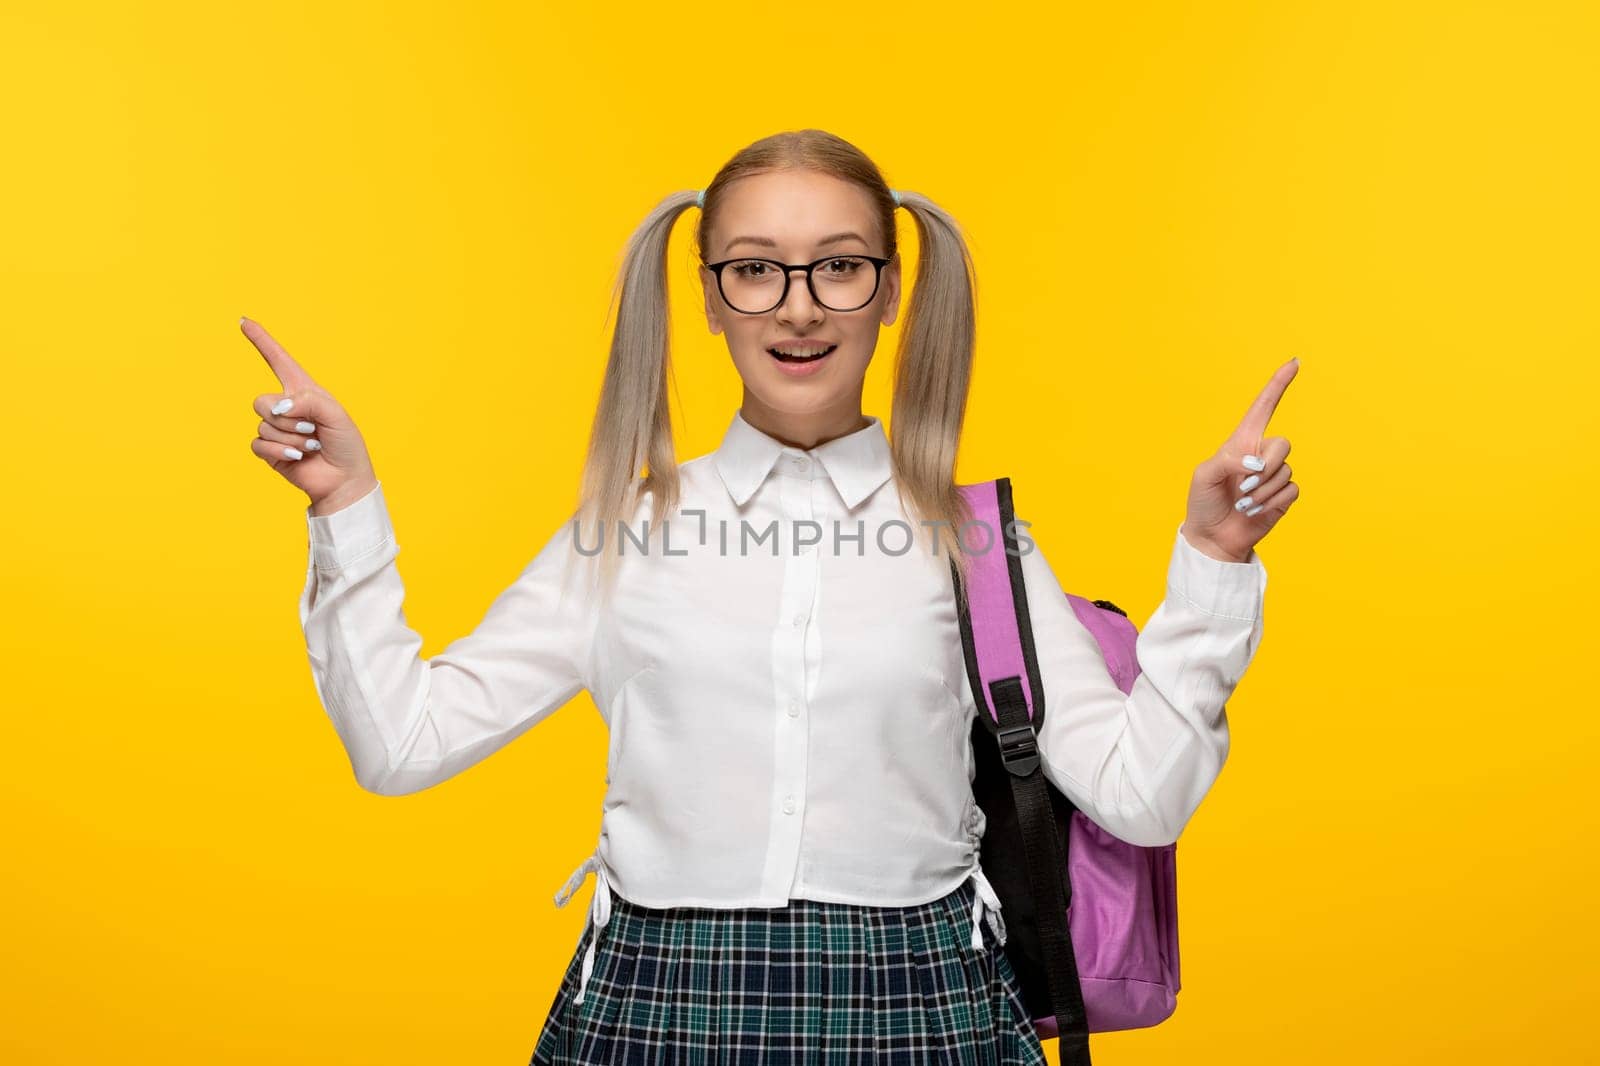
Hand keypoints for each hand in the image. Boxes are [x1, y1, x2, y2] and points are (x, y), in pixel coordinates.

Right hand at [243, 316, 377, 511]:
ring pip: (264, 425)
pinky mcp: (269, 450)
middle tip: (313, 430)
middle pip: (261, 401)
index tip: (244, 321)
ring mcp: (275, 429)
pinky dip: (280, 451)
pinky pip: (259, 444)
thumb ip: (308, 401)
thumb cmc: (345, 444)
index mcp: (302, 391)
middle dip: (289, 418)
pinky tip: (298, 457)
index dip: (262, 341)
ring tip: (312, 445)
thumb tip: (277, 408)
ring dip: (292, 438)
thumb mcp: (336, 414)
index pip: (278, 360)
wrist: (344, 479)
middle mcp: (285, 407)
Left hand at [1179, 358, 1300, 562]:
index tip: (1294, 362)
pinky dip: (1271, 501)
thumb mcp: (1203, 475)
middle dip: (1265, 467)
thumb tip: (1254, 464)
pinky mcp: (1282, 496)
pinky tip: (1254, 510)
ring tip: (1242, 503)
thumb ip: (1227, 461)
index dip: (1278, 384)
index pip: (1263, 407)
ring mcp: (1273, 475)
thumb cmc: (1203, 502)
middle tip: (1242, 486)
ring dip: (1262, 491)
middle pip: (1283, 444)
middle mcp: (1260, 454)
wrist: (1212, 537)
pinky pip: (1291, 490)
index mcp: (1241, 443)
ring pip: (1285, 470)